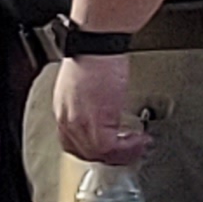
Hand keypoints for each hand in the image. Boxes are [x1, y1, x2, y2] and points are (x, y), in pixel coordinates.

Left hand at [54, 50, 153, 164]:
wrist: (96, 45)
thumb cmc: (94, 57)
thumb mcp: (83, 85)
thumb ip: (88, 102)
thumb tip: (103, 109)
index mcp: (63, 109)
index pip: (71, 142)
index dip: (91, 150)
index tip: (109, 148)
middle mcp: (67, 119)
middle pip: (83, 152)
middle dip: (109, 156)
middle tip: (128, 152)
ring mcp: (80, 123)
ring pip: (98, 154)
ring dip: (122, 154)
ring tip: (138, 146)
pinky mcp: (96, 122)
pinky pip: (110, 148)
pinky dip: (128, 148)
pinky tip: (139, 139)